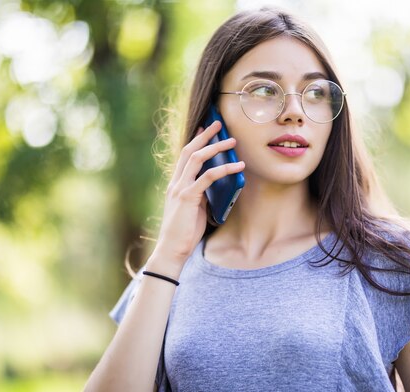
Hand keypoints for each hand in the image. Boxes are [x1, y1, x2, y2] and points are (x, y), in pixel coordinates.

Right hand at [153, 121, 244, 262]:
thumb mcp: (194, 209)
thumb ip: (201, 195)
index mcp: (175, 185)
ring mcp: (180, 188)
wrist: (172, 249)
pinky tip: (238, 167)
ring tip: (232, 142)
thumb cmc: (184, 232)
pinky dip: (224, 170)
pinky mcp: (188, 197)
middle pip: (189, 151)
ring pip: (197, 159)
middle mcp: (175, 183)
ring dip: (216, 147)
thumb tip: (215, 187)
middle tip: (218, 123)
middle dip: (205, 135)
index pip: (184, 156)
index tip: (205, 129)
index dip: (195, 141)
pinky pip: (208, 177)